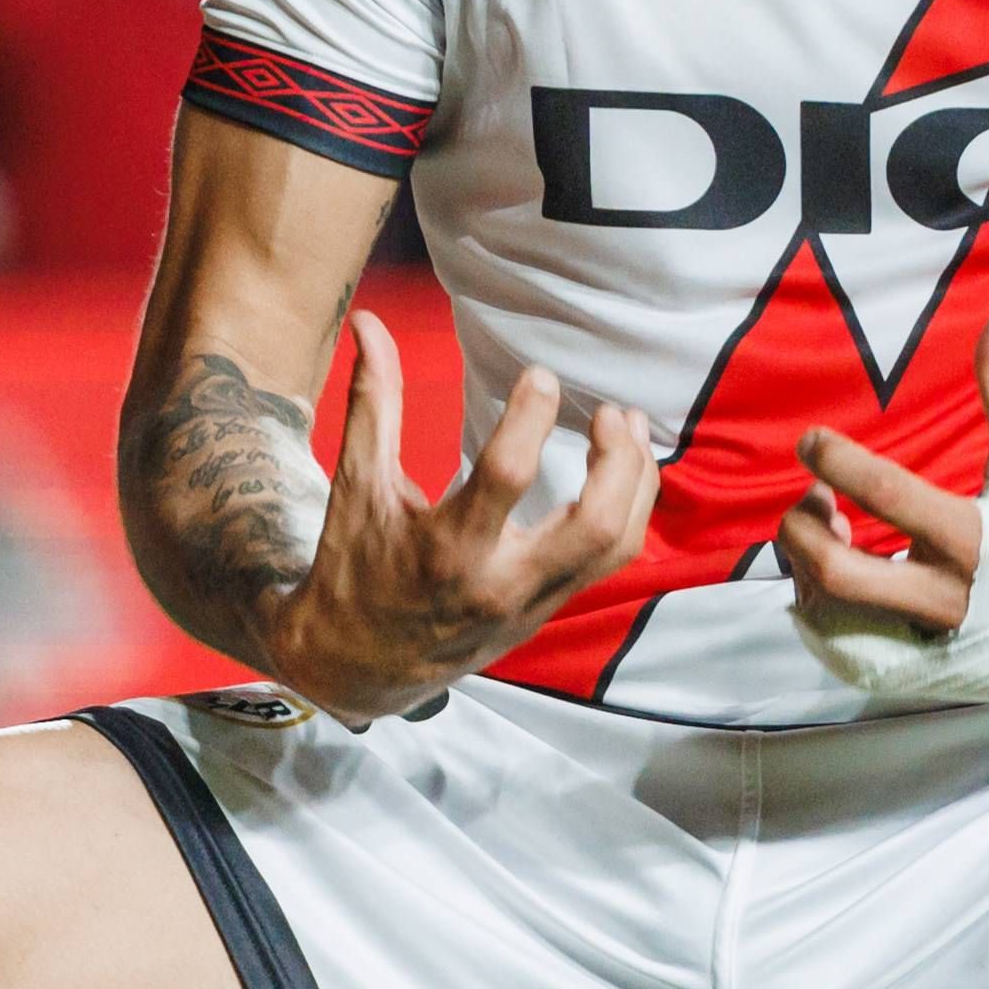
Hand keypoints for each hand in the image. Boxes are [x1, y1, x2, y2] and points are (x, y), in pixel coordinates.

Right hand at [260, 316, 653, 722]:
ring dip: (636, 484)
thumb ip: (372, 403)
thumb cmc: (352, 569)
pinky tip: (621, 470)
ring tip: (627, 429)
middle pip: (596, 525)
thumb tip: (368, 321)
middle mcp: (501, 583)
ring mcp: (532, 603)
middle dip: (619, 462)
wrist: (356, 667)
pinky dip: (627, 511)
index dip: (531, 416)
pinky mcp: (546, 611)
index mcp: (447, 549)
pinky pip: (608, 561)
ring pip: (616, 546)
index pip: (508, 475)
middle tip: (610, 411)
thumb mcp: (357, 487)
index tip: (540, 376)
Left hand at [780, 292, 988, 707]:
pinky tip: (838, 573)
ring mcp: (930, 643)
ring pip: (829, 616)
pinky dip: (822, 607)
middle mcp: (949, 600)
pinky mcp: (920, 670)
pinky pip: (841, 647)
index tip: (812, 441)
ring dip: (806, 569)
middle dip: (801, 530)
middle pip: (837, 575)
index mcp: (979, 540)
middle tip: (813, 498)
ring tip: (828, 531)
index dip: (836, 462)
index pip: (887, 497)